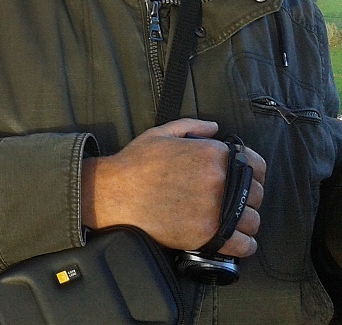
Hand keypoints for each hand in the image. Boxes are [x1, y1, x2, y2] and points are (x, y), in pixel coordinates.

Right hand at [81, 118, 265, 256]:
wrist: (115, 193)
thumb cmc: (136, 163)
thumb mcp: (161, 133)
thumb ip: (192, 126)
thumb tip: (216, 128)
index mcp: (212, 154)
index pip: (257, 166)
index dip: (254, 173)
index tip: (245, 180)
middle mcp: (219, 181)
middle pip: (257, 195)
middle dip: (248, 198)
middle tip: (233, 201)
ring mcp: (214, 209)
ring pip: (252, 221)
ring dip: (246, 222)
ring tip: (234, 222)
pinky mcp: (206, 234)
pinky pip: (243, 245)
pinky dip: (244, 245)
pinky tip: (237, 241)